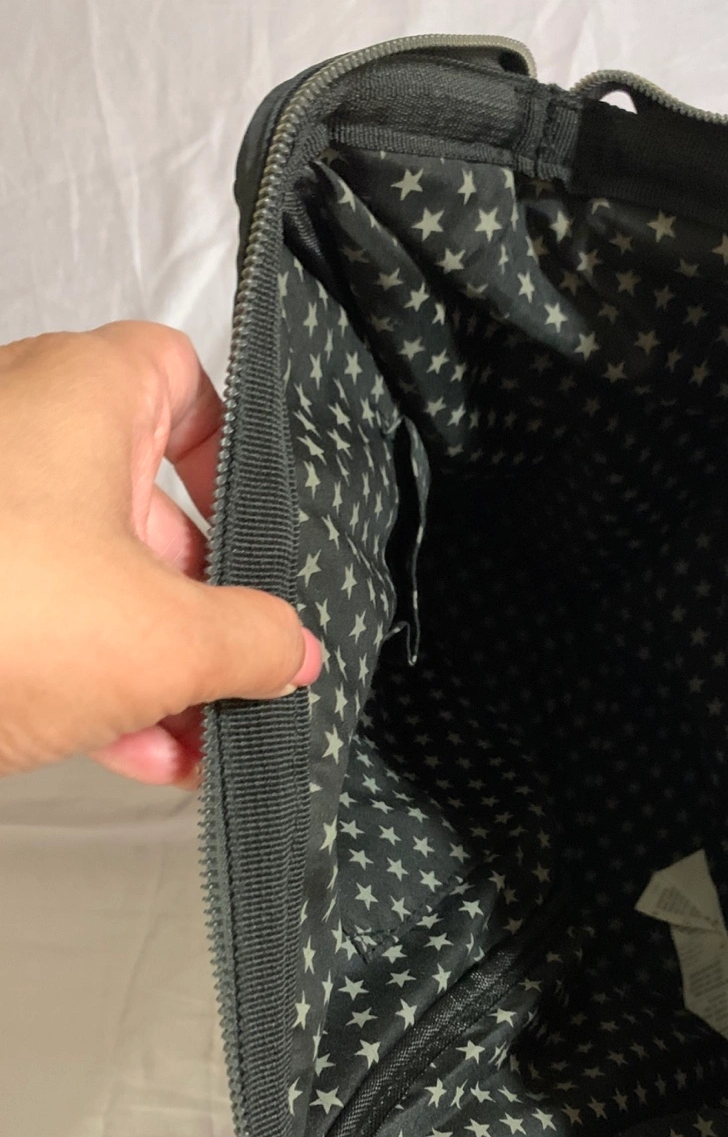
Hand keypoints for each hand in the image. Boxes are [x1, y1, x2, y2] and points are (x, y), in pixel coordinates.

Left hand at [0, 321, 319, 787]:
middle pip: (145, 507)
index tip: (255, 542)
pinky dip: (89, 677)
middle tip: (237, 669)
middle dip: (203, 605)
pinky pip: (37, 617)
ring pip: (90, 575)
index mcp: (83, 394)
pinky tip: (140, 756)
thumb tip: (292, 651)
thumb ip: (254, 641)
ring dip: (153, 661)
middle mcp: (19, 432)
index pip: (183, 380)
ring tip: (196, 739)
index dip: (232, 458)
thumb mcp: (167, 640)